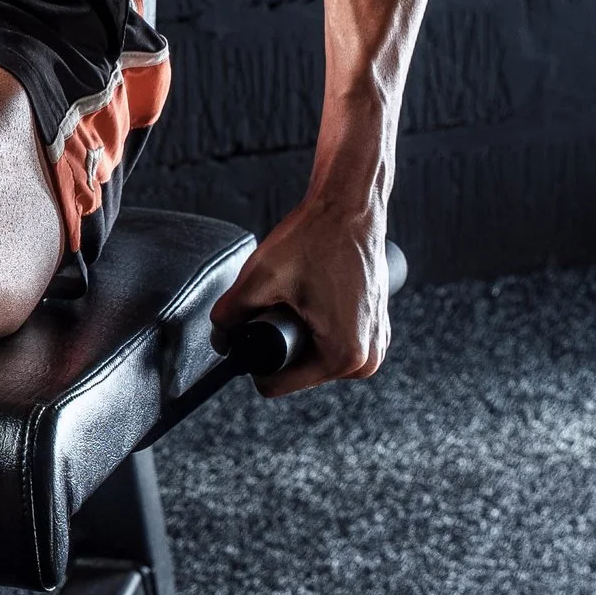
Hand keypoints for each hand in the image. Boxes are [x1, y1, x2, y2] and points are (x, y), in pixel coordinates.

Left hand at [211, 193, 391, 395]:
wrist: (350, 209)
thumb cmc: (315, 239)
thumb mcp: (259, 278)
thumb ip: (229, 316)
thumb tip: (219, 342)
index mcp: (342, 357)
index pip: (275, 385)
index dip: (253, 357)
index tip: (257, 323)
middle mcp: (366, 361)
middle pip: (294, 372)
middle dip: (278, 341)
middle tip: (286, 300)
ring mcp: (375, 347)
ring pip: (310, 359)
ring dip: (297, 334)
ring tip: (304, 295)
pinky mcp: (376, 332)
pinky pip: (330, 344)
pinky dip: (316, 326)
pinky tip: (317, 296)